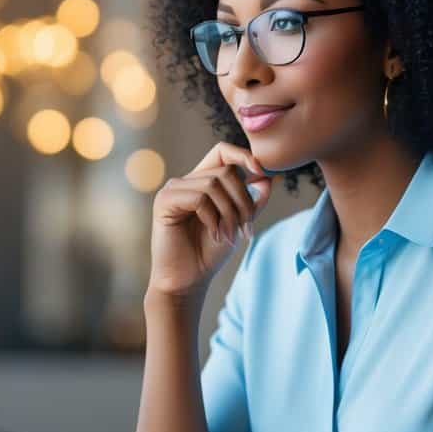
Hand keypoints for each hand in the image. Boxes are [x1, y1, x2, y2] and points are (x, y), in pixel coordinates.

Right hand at [148, 142, 271, 298]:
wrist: (188, 280)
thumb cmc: (210, 253)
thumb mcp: (239, 222)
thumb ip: (253, 200)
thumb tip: (268, 177)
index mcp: (201, 181)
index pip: (222, 151)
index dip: (243, 155)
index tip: (262, 172)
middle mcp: (185, 181)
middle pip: (225, 171)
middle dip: (243, 201)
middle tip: (246, 228)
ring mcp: (173, 190)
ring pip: (214, 185)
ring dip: (230, 213)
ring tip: (230, 235)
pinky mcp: (164, 202)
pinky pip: (199, 198)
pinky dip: (213, 218)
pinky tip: (214, 235)